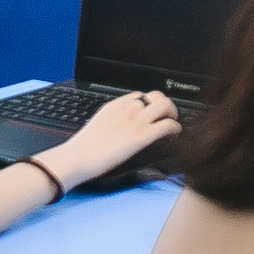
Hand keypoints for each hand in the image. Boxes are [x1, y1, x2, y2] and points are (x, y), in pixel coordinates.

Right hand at [56, 90, 181, 183]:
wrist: (77, 158)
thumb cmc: (82, 148)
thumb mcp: (97, 125)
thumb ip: (111, 121)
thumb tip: (118, 128)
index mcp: (116, 106)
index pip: (140, 95)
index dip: (150, 103)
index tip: (153, 113)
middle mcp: (128, 110)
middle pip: (157, 96)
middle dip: (166, 105)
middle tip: (168, 117)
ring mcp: (136, 122)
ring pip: (166, 106)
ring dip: (173, 115)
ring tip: (173, 125)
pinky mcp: (142, 136)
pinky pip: (168, 125)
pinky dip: (176, 129)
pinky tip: (174, 136)